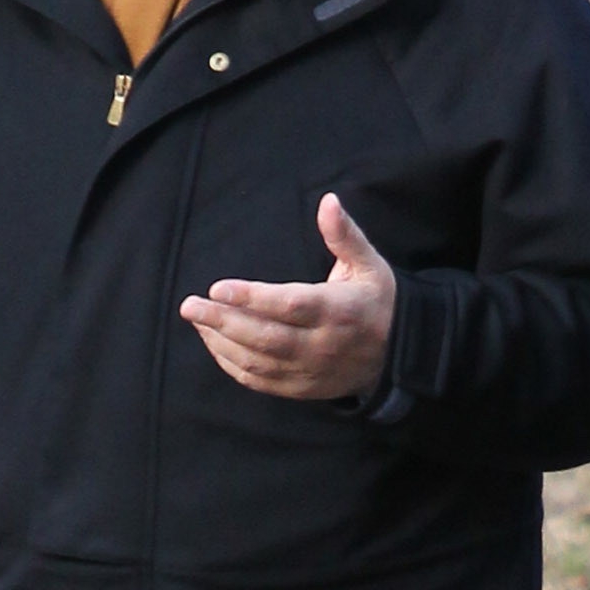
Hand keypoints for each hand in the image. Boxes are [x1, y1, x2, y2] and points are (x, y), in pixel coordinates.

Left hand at [180, 191, 396, 400]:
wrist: (400, 354)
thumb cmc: (377, 300)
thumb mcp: (368, 264)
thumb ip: (344, 235)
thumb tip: (328, 201)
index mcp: (337, 311)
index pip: (289, 306)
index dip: (251, 299)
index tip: (217, 288)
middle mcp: (322, 345)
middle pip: (265, 337)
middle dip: (222, 322)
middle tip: (189, 305)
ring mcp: (310, 370)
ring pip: (257, 362)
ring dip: (221, 342)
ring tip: (197, 320)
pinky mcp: (302, 388)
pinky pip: (260, 381)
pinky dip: (232, 364)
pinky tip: (214, 343)